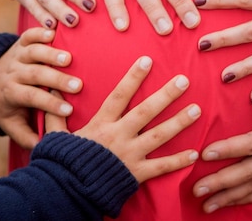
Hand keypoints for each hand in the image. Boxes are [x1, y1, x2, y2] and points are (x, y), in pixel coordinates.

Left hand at [0, 27, 82, 148]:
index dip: (49, 104)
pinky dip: (40, 31)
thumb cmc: (9, 105)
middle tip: (78, 85)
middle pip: (34, 74)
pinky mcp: (21, 42)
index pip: (30, 98)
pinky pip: (28, 34)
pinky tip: (56, 31)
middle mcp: (14, 72)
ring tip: (69, 59)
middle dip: (56, 80)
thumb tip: (45, 147)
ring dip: (50, 54)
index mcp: (11, 93)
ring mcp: (17, 55)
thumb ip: (26, 136)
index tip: (69, 110)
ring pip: (32, 52)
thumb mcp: (11, 123)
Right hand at [45, 56, 201, 182]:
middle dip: (166, 94)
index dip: (133, 77)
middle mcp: (118, 136)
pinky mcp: (136, 173)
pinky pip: (161, 167)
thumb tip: (54, 90)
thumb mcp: (56, 135)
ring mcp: (129, 154)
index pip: (119, 95)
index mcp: (101, 124)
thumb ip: (56, 114)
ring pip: (159, 136)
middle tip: (184, 80)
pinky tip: (195, 153)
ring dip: (179, 122)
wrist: (66, 192)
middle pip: (146, 111)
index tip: (147, 60)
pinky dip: (178, 161)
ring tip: (197, 109)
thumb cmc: (63, 162)